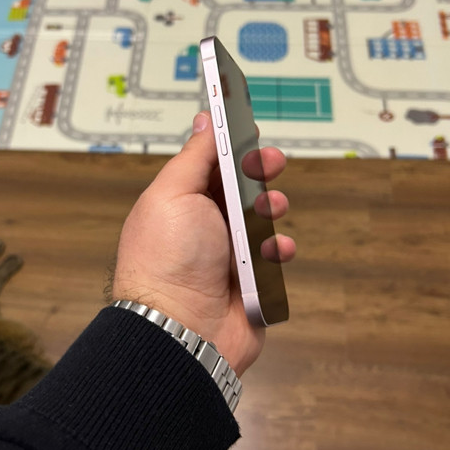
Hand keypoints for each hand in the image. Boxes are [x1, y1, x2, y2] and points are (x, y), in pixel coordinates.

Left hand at [112, 111, 295, 375]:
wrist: (182, 329)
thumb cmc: (169, 257)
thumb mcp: (174, 194)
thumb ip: (195, 157)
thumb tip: (204, 119)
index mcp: (180, 202)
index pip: (208, 164)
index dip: (229, 144)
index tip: (249, 126)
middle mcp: (203, 225)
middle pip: (239, 186)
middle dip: (258, 170)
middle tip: (270, 161)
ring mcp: (228, 253)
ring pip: (261, 217)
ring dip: (271, 206)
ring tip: (272, 208)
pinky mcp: (252, 279)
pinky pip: (274, 256)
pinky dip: (279, 249)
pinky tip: (274, 250)